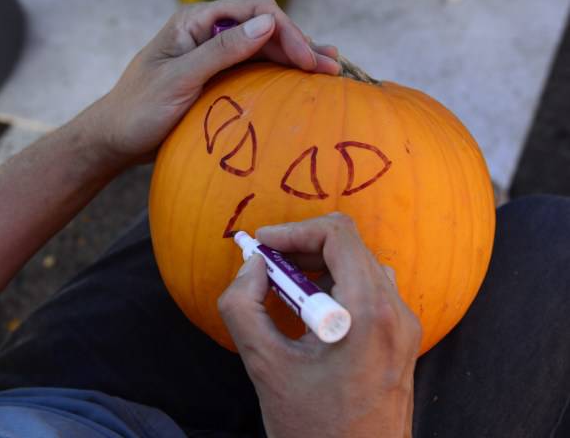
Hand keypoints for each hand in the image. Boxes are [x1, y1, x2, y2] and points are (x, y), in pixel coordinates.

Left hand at [87, 0, 339, 169]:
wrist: (116, 140)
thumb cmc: (139, 109)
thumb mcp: (180, 79)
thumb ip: (222, 50)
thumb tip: (268, 25)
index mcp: (195, 22)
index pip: (254, 12)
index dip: (287, 32)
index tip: (307, 62)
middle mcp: (208, 33)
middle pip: (264, 29)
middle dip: (299, 45)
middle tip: (331, 68)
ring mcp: (214, 57)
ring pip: (264, 50)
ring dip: (295, 58)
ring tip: (328, 70)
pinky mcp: (218, 80)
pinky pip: (254, 71)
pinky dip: (279, 75)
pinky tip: (300, 81)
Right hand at [218, 213, 421, 437]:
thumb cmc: (313, 429)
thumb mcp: (264, 365)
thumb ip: (243, 305)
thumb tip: (253, 266)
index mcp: (370, 312)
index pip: (338, 235)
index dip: (294, 231)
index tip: (262, 245)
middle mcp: (397, 312)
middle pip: (350, 248)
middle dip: (302, 250)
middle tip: (266, 269)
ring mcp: (405, 327)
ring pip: (360, 268)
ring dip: (319, 269)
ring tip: (286, 294)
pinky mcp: (402, 341)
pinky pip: (370, 293)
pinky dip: (336, 289)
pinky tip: (310, 315)